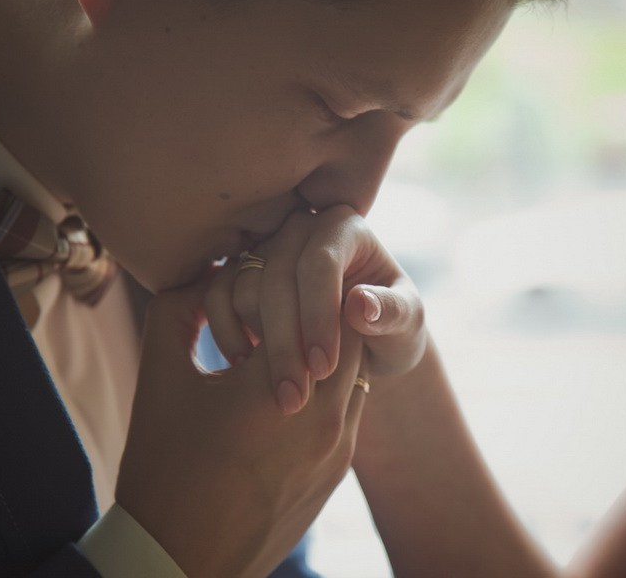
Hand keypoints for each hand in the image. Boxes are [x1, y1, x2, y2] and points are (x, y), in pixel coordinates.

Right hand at [115, 281, 366, 577]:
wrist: (180, 559)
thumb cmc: (163, 467)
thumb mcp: (161, 377)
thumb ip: (180, 308)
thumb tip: (208, 272)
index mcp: (276, 387)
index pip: (316, 304)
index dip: (300, 283)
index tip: (278, 278)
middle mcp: (322, 417)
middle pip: (347, 335)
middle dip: (319, 314)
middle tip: (286, 305)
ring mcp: (337, 449)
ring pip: (356, 374)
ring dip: (329, 353)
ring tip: (285, 350)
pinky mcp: (337, 474)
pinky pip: (350, 412)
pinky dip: (329, 391)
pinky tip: (287, 395)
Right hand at [205, 205, 426, 413]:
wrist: (361, 343)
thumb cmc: (391, 329)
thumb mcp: (407, 326)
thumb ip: (392, 313)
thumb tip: (358, 304)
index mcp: (345, 227)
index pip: (321, 263)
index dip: (318, 316)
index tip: (323, 369)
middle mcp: (300, 228)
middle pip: (277, 278)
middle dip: (285, 343)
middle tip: (293, 398)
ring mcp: (265, 248)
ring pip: (244, 289)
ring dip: (256, 343)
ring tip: (276, 386)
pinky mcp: (239, 271)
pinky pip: (218, 296)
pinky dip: (228, 334)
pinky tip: (246, 369)